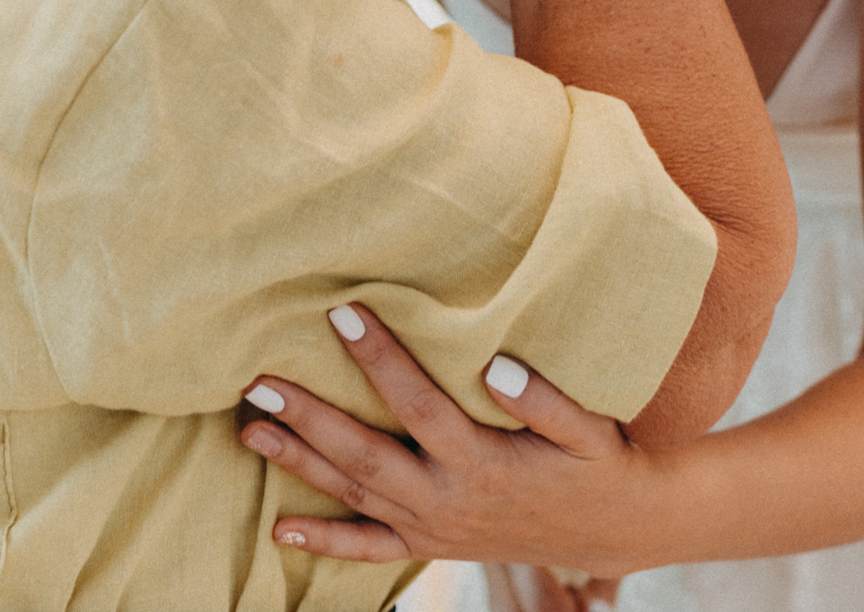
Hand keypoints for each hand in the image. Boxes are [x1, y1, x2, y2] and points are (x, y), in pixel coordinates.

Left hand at [238, 305, 662, 578]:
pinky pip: (370, 550)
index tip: (341, 314)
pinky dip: (325, 543)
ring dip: (299, 464)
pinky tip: (281, 529)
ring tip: (250, 431)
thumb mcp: (589, 431)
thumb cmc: (599, 465)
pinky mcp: (433, 545)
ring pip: (355, 496)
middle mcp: (448, 500)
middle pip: (364, 455)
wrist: (613, 531)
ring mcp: (434, 527)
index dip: (378, 358)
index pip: (417, 404)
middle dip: (309, 418)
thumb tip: (497, 366)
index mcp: (483, 464)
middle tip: (260, 383)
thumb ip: (545, 402)